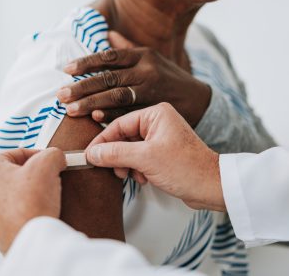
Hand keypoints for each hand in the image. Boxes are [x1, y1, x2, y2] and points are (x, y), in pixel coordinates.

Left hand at [0, 148, 65, 253]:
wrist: (29, 240)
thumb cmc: (31, 203)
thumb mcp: (48, 163)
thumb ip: (53, 153)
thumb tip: (57, 158)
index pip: (17, 153)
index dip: (39, 155)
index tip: (51, 162)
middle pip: (15, 173)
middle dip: (35, 175)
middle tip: (50, 179)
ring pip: (15, 193)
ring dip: (31, 193)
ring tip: (47, 197)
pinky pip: (15, 212)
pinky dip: (28, 210)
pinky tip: (40, 212)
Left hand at [58, 32, 210, 126]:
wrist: (198, 100)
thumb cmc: (169, 78)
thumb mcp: (152, 58)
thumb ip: (128, 48)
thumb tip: (107, 34)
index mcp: (143, 56)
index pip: (110, 57)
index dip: (86, 63)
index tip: (67, 70)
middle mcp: (146, 72)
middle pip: (109, 78)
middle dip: (82, 87)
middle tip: (61, 95)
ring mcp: (151, 92)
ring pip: (116, 96)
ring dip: (92, 103)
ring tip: (71, 110)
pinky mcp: (154, 110)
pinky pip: (129, 113)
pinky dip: (112, 116)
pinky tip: (95, 118)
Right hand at [86, 103, 224, 211]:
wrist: (211, 187)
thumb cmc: (187, 168)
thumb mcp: (145, 159)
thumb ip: (115, 153)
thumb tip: (92, 153)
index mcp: (156, 114)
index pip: (119, 124)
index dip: (103, 141)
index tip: (90, 154)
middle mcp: (157, 122)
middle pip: (123, 137)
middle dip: (118, 156)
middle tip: (114, 169)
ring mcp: (159, 138)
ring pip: (129, 149)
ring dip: (127, 165)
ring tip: (133, 175)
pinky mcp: (161, 152)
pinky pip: (139, 157)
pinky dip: (137, 168)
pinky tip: (144, 178)